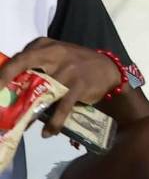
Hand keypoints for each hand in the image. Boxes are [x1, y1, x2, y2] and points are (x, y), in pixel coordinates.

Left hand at [0, 38, 120, 136]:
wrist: (107, 69)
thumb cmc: (74, 65)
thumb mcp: (55, 56)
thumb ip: (34, 65)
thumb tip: (6, 87)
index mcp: (45, 46)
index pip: (19, 58)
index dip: (3, 74)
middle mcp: (55, 54)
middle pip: (24, 67)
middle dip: (5, 84)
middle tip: (0, 107)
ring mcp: (68, 70)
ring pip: (41, 94)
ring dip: (30, 114)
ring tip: (23, 127)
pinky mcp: (79, 85)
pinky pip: (62, 108)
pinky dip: (54, 123)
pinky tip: (48, 132)